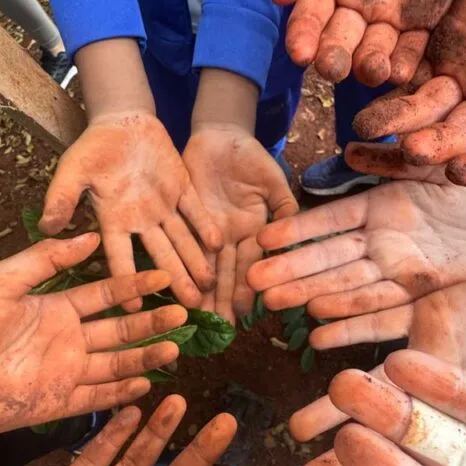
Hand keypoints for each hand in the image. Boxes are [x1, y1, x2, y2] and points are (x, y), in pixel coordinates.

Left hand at [0, 233, 185, 442]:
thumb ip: (46, 261)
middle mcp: (65, 340)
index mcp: (54, 307)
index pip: (105, 294)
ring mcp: (62, 373)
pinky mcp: (53, 406)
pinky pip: (94, 399)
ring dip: (144, 357)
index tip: (164, 276)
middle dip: (151, 321)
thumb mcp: (1, 281)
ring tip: (175, 347)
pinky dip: (119, 395)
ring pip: (114, 364)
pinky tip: (146, 386)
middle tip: (184, 312)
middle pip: (119, 330)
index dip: (134, 285)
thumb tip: (89, 236)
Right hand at [40, 111, 221, 308]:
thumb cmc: (93, 148)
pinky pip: (195, 211)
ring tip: (209, 287)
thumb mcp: (72, 170)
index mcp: (114, 221)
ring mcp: (163, 207)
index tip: (137, 307)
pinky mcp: (182, 189)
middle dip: (175, 280)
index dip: (128, 281)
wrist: (121, 121)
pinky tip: (217, 245)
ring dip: (195, 262)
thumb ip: (61, 197)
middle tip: (192, 307)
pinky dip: (205, 226)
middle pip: (161, 256)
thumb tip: (45, 226)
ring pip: (182, 240)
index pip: (121, 257)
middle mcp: (141, 221)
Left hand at [182, 125, 296, 322]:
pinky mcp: (184, 216)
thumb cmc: (252, 157)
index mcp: (252, 230)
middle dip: (221, 300)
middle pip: (224, 273)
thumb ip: (284, 207)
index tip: (244, 314)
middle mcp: (228, 236)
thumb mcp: (273, 180)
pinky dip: (176, 261)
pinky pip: (180, 241)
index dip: (248, 288)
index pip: (251, 264)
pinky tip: (171, 282)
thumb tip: (295, 232)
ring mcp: (205, 229)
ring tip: (194, 316)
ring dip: (199, 289)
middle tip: (216, 331)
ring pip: (202, 263)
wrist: (220, 134)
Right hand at [251, 169, 465, 315]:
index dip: (298, 230)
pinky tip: (320, 331)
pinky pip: (383, 311)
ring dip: (311, 295)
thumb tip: (348, 148)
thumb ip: (398, 160)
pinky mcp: (424, 297)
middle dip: (291, 269)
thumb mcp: (440, 163)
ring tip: (274, 304)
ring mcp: (400, 271)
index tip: (264, 239)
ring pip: (347, 285)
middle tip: (252, 281)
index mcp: (384, 205)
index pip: (331, 220)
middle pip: (329, 258)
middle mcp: (385, 241)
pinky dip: (352, 320)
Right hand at [273, 0, 465, 86]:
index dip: (303, 31)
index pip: (310, 6)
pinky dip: (407, 60)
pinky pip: (415, 42)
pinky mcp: (434, 4)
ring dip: (369, 64)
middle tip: (333, 66)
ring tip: (372, 69)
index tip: (300, 51)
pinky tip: (402, 71)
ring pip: (374, 46)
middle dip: (333, 54)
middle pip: (338, 34)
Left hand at [349, 0, 465, 184]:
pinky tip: (362, 76)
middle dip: (430, 145)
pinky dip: (389, 72)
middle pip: (455, 135)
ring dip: (397, 117)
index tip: (459, 172)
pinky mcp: (446, 22)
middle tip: (403, 146)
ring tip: (363, 124)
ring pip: (424, 103)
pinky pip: (410, 57)